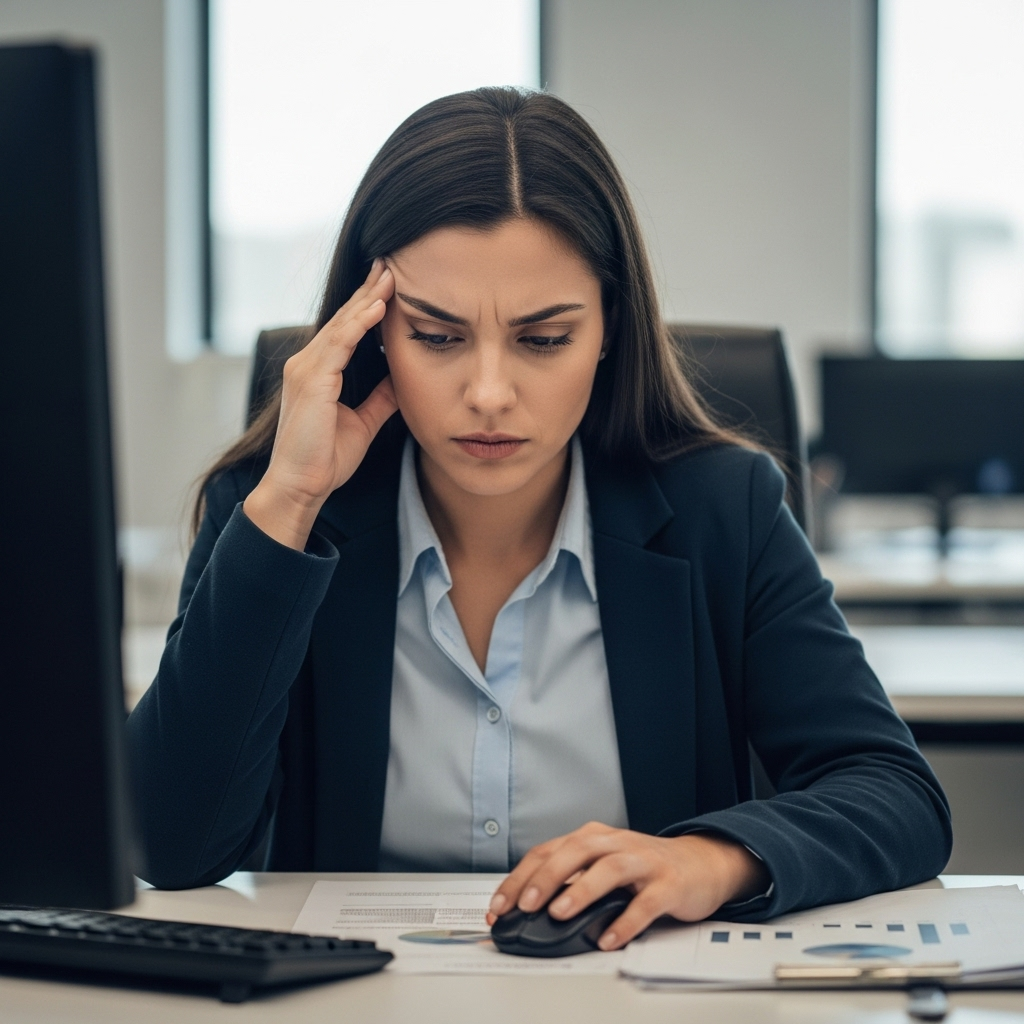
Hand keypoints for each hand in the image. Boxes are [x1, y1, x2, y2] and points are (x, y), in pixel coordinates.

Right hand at [243, 259, 398, 548]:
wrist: (302, 486)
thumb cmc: (325, 459)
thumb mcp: (363, 422)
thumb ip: (380, 398)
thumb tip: (402, 379)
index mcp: (319, 372)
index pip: (347, 330)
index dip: (368, 306)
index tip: (389, 284)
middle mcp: (308, 364)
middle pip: (344, 319)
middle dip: (368, 291)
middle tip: (390, 263)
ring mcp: (306, 369)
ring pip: (342, 325)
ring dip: (367, 299)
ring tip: (389, 275)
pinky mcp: (311, 380)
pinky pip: (339, 344)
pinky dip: (359, 324)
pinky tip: (378, 306)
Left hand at [486, 822, 769, 950]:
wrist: (699, 862)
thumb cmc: (643, 866)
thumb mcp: (601, 863)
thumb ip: (570, 878)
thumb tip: (526, 907)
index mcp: (592, 838)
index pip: (547, 851)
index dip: (520, 877)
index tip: (500, 904)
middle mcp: (615, 843)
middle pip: (575, 851)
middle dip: (546, 877)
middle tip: (526, 904)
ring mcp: (643, 861)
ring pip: (608, 869)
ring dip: (581, 890)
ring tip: (560, 913)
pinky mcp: (668, 884)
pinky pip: (645, 902)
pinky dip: (625, 921)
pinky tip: (609, 938)